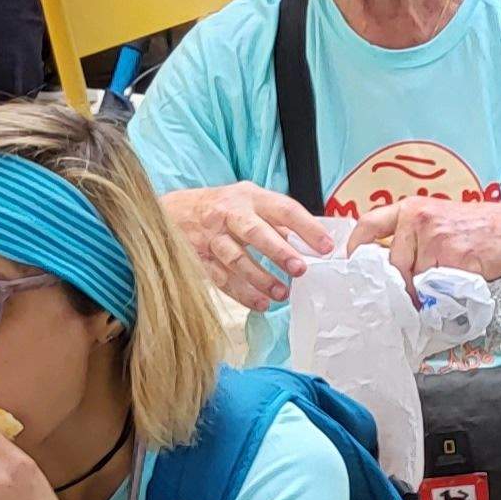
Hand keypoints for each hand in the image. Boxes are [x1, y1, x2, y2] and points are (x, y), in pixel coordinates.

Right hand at [161, 183, 328, 311]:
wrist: (174, 211)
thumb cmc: (223, 208)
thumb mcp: (251, 203)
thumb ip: (277, 222)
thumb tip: (311, 246)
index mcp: (250, 197)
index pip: (283, 209)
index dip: (306, 227)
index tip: (326, 247)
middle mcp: (229, 213)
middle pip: (255, 232)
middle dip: (279, 252)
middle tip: (300, 269)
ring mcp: (211, 235)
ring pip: (236, 258)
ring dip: (261, 278)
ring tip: (282, 294)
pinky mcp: (199, 256)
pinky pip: (221, 277)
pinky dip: (241, 293)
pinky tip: (260, 303)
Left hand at [352, 195, 500, 280]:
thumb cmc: (480, 227)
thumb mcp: (439, 219)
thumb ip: (412, 236)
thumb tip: (388, 267)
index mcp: (412, 208)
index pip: (369, 225)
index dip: (356, 247)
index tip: (354, 265)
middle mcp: (419, 219)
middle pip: (394, 265)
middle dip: (404, 284)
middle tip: (417, 292)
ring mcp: (436, 239)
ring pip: (416, 279)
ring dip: (427, 290)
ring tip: (446, 280)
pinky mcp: (454, 258)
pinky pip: (437, 288)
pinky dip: (445, 293)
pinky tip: (459, 282)